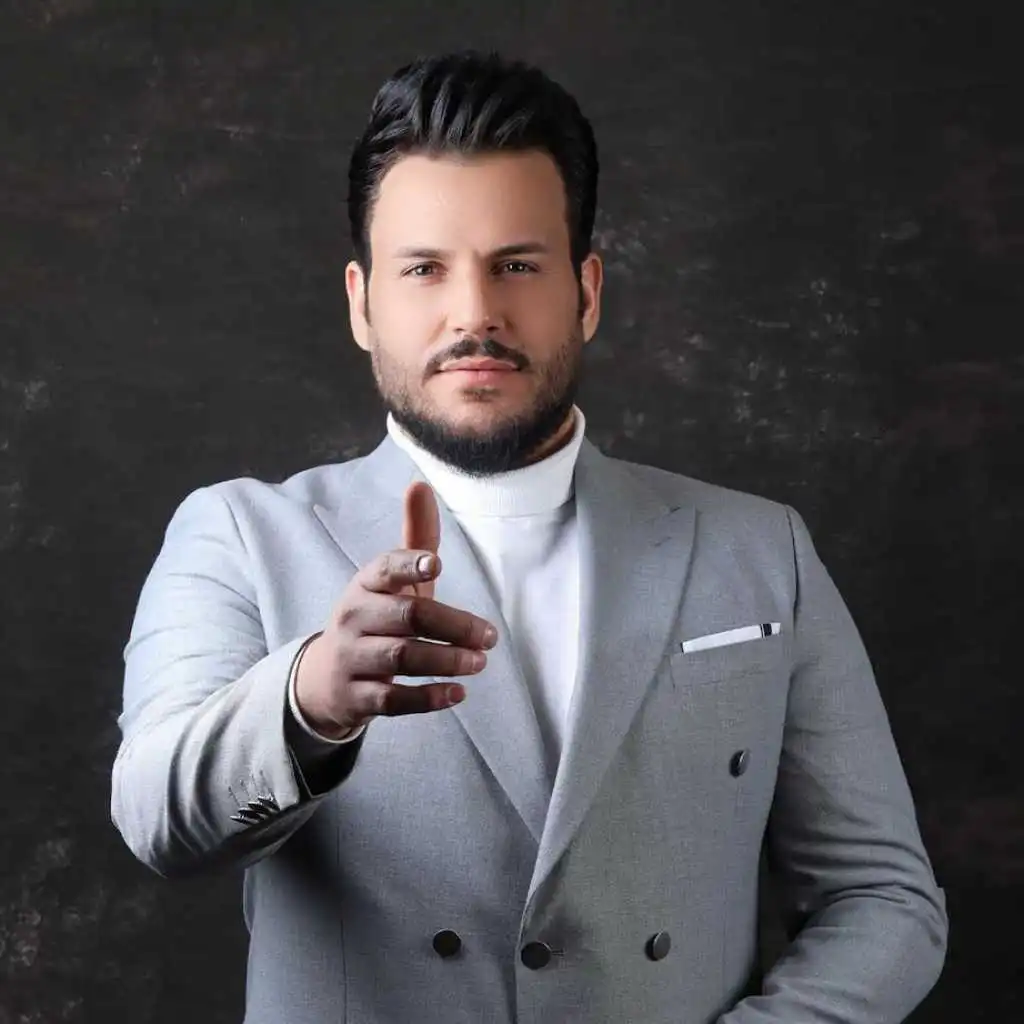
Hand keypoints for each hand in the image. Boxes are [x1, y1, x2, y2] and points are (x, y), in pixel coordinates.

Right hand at [294, 482, 497, 738]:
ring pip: (400, 659)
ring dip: (445, 660)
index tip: (436, 565)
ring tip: (480, 662)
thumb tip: (420, 484)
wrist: (324, 678)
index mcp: (366, 583)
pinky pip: (392, 700)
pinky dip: (427, 698)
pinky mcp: (356, 697)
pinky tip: (458, 693)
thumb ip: (415, 538)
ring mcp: (352, 659)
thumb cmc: (375, 618)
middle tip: (490, 636)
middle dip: (452, 625)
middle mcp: (354, 617)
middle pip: (405, 617)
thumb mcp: (391, 580)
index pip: (385, 568)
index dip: (409, 564)